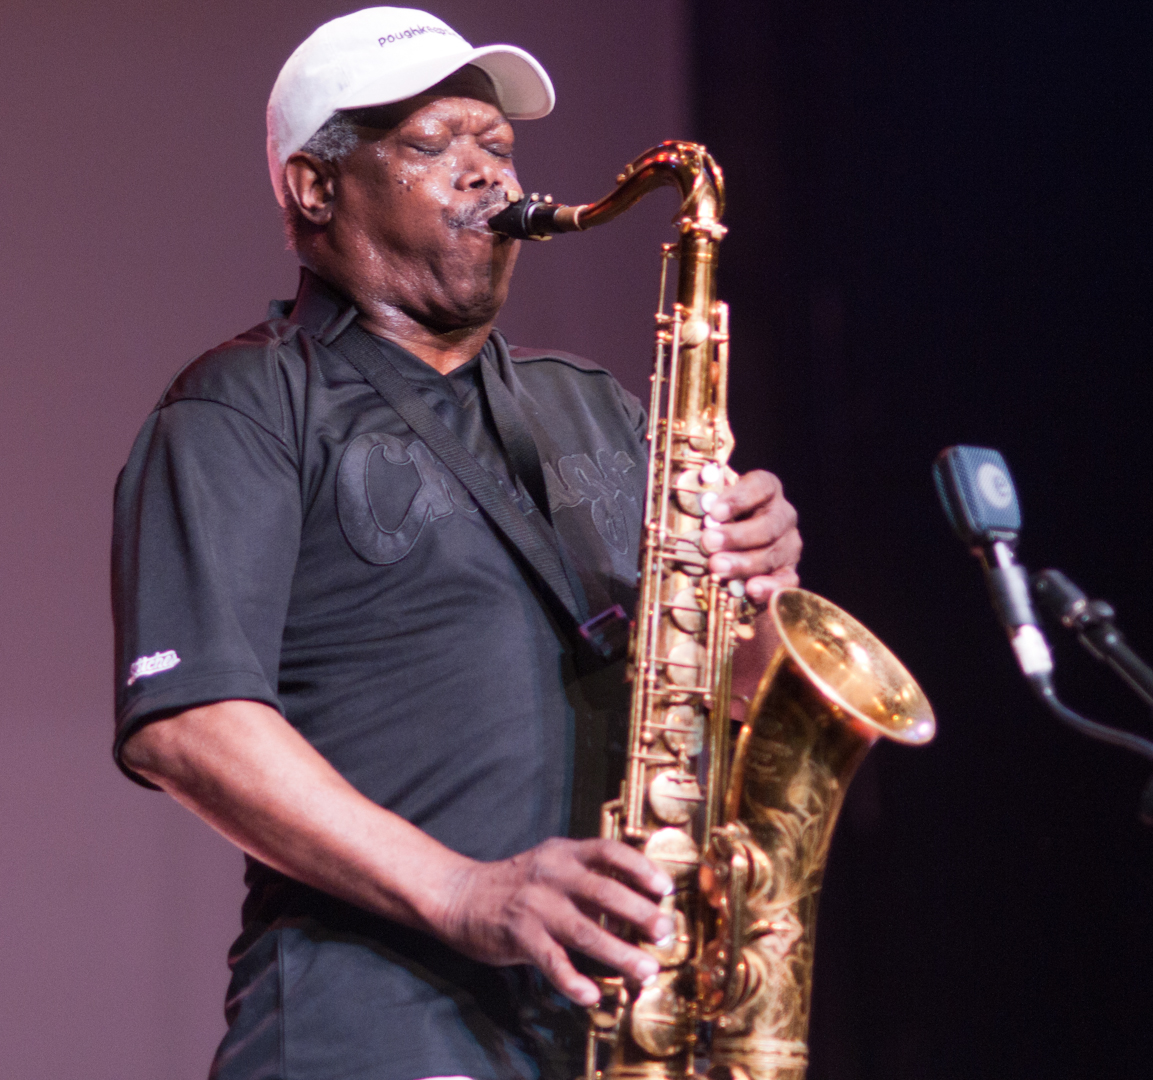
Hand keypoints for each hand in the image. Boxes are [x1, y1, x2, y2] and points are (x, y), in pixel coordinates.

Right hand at [434, 837, 674, 1005]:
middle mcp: (552, 875)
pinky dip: (574, 981)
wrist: (461, 895)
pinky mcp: (519, 936)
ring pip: (585, 931)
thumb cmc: (517, 884)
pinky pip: (552, 962)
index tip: (666, 888)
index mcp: (564, 853)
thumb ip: (588, 875)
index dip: (640, 867)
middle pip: (604, 892)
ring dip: (620, 953)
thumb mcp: (552, 864)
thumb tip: (639, 898)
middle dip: (639, 913)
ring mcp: (535, 906)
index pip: (609, 851)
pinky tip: (592, 995)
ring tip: (646, 970)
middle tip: (664, 932)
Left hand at [700, 469, 801, 602]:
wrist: (729, 550)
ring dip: (744, 563)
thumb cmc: (717, 522)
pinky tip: (751, 589)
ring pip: (773, 554)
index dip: (739, 498)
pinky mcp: (788, 572)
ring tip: (718, 567)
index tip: (715, 512)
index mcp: (766, 491)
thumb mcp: (711, 509)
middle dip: (736, 536)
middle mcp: (782, 516)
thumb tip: (689, 518)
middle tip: (709, 542)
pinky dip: (769, 587)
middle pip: (769, 524)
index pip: (761, 486)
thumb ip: (705, 509)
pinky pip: (786, 582)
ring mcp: (788, 545)